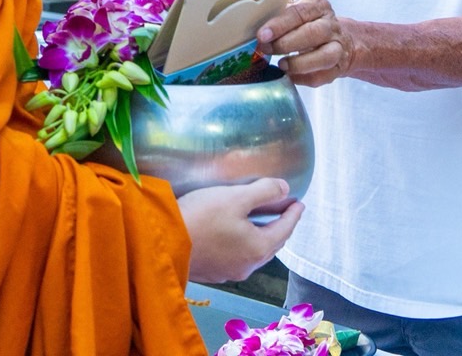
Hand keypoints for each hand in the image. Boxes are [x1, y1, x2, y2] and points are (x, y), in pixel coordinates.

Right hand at [178, 177, 302, 283]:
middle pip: (272, 244)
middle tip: (283, 210)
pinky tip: (234, 235)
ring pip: (254, 253)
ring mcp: (229, 272)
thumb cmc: (201, 217)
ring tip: (260, 221)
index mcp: (259, 247)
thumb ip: (264, 191)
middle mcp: (248, 265)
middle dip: (280, 226)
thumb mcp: (235, 197)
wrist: (162, 243)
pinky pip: (236, 257)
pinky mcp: (212, 273)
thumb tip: (285, 188)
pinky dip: (243, 244)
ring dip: (261, 236)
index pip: (285, 228)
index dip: (294, 213)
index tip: (299, 202)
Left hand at [259, 0, 355, 87]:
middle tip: (266, 49)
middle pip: (313, 33)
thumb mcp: (297, 12)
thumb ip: (279, 16)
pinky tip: (290, 76)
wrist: (341, 40)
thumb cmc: (310, 24)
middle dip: (286, 43)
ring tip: (281, 65)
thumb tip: (252, 23)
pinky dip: (304, 78)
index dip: (279, 25)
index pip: (299, 13)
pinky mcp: (338, 67)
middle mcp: (331, 25)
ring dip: (299, 63)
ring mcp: (338, 47)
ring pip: (324, 56)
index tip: (262, 35)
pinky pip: (323, 76)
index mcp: (318, 6)